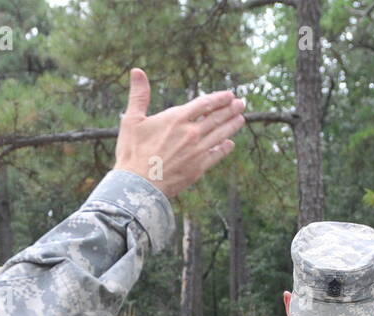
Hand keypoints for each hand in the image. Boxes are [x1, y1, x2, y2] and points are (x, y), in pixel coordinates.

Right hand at [113, 68, 245, 198]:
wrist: (138, 186)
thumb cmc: (132, 152)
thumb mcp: (132, 120)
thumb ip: (139, 95)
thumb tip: (136, 70)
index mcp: (177, 118)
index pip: (204, 104)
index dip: (218, 98)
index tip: (229, 95)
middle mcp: (191, 133)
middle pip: (216, 118)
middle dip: (230, 109)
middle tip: (241, 103)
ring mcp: (197, 151)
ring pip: (220, 135)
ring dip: (232, 125)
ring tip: (241, 118)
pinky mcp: (198, 168)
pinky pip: (216, 155)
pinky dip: (224, 149)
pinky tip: (230, 144)